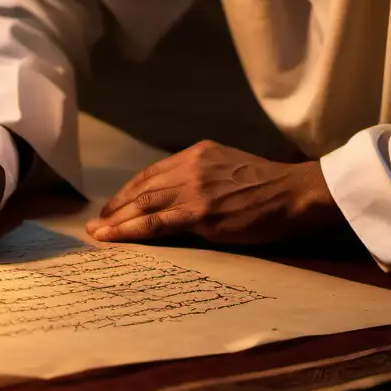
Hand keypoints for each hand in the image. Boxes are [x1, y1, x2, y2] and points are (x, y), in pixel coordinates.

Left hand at [85, 139, 340, 246]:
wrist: (294, 193)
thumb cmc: (270, 186)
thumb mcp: (230, 168)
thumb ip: (205, 175)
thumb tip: (184, 194)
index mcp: (197, 153)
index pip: (153, 172)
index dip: (130, 190)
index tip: (115, 204)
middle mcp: (189, 167)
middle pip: (142, 187)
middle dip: (116, 205)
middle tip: (97, 221)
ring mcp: (193, 189)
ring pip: (143, 204)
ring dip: (116, 219)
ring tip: (97, 232)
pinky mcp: (200, 213)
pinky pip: (156, 223)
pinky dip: (131, 230)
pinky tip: (115, 237)